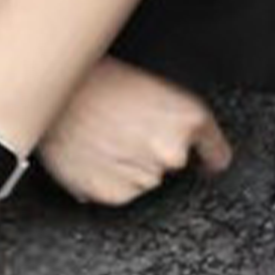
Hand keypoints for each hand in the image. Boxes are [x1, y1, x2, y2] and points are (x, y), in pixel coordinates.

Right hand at [36, 55, 234, 205]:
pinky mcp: (116, 194)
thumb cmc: (98, 79)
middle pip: (172, 165)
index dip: (210, 157)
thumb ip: (173, 119)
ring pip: (144, 180)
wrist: (57, 92)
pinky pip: (118, 192)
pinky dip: (106, 180)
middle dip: (153, 153)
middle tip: (126, 130)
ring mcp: (144, 177)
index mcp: (188, 119)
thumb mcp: (151, 86)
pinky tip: (93, 155)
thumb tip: (183, 142)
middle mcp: (172, 153)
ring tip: (104, 138)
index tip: (207, 162)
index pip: (217, 154)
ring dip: (128, 167)